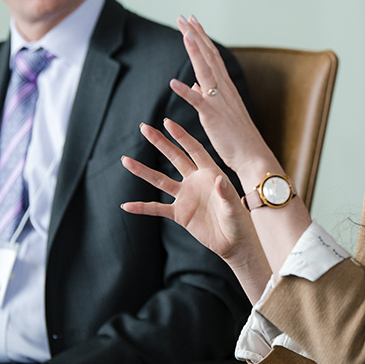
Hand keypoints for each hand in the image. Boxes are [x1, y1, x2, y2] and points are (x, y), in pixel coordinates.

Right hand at [122, 118, 260, 263]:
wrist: (233, 241)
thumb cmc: (239, 221)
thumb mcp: (233, 206)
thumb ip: (225, 194)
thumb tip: (219, 180)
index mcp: (210, 173)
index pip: (193, 149)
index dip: (181, 136)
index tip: (167, 122)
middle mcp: (195, 181)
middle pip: (174, 158)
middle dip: (159, 142)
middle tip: (144, 127)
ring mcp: (186, 197)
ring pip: (160, 180)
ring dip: (143, 171)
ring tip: (125, 160)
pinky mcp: (180, 214)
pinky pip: (157, 209)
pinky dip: (142, 208)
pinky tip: (126, 205)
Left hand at [172, 15, 275, 175]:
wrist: (252, 155)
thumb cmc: (236, 137)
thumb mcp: (220, 112)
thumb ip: (207, 95)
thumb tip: (193, 83)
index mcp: (225, 88)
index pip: (212, 56)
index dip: (201, 38)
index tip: (192, 22)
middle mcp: (224, 90)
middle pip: (208, 57)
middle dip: (195, 36)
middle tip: (184, 17)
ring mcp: (220, 102)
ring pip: (205, 71)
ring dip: (195, 52)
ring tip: (185, 34)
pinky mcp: (214, 117)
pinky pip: (198, 102)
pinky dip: (186, 92)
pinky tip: (174, 83)